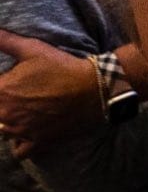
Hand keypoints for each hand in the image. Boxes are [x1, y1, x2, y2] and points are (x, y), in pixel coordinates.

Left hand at [0, 29, 99, 158]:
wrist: (94, 89)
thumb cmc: (63, 67)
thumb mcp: (33, 49)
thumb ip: (6, 41)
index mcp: (1, 92)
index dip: (2, 85)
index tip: (8, 82)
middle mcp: (5, 115)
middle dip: (3, 103)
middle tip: (20, 95)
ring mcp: (20, 132)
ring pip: (1, 130)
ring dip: (6, 120)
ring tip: (22, 109)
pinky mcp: (36, 143)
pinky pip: (18, 150)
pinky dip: (19, 143)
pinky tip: (25, 130)